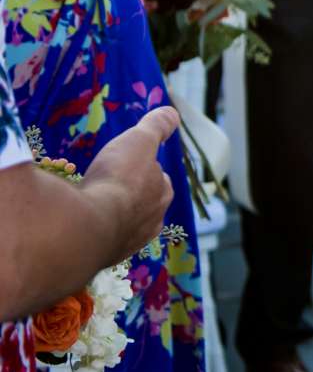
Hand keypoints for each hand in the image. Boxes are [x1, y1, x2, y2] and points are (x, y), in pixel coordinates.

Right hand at [82, 106, 179, 261]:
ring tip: (91, 206)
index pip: (157, 178)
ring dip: (111, 215)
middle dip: (128, 195)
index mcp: (162, 193)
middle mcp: (152, 221)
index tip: (127, 167)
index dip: (143, 170)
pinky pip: (102, 242)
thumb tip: (172, 113)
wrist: (89, 225)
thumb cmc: (118, 179)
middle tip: (106, 186)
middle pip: (142, 203)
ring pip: (123, 225)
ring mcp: (128, 242)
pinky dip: (94, 233)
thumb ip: (156, 126)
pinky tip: (82, 227)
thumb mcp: (139, 141)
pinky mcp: (105, 257)